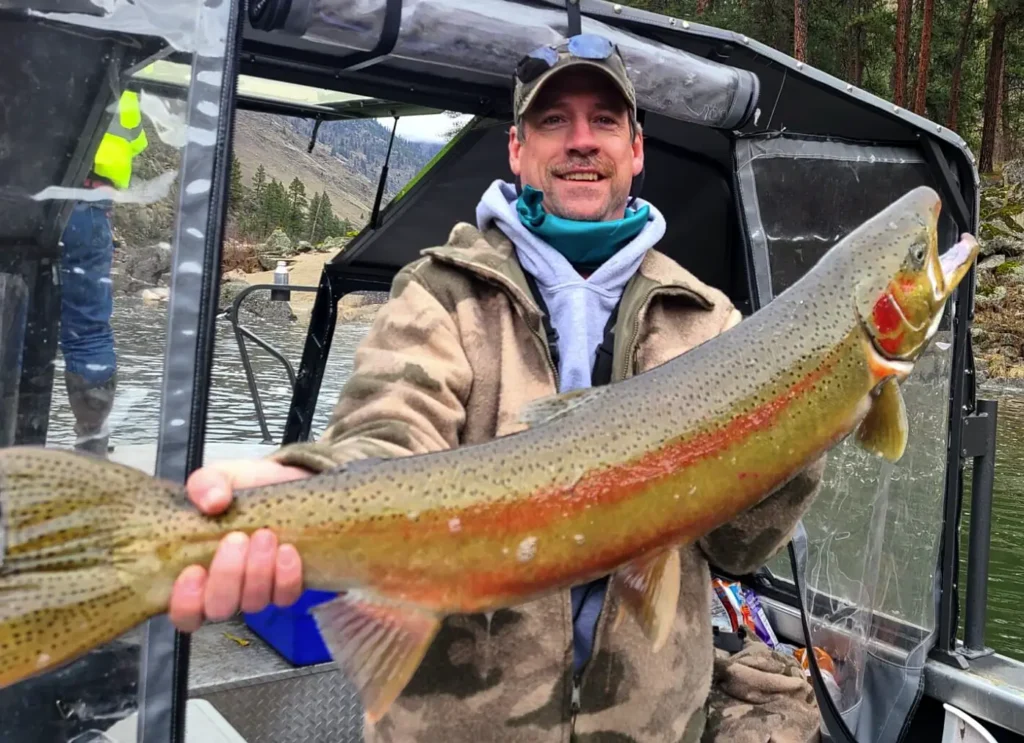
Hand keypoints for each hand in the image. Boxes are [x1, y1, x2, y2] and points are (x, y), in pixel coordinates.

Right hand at [169, 459, 309, 632]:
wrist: (284, 484)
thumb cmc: (241, 491)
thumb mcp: (219, 478)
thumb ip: (205, 484)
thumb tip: (213, 501)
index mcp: (194, 573)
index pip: (182, 612)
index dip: (185, 602)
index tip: (193, 571)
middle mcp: (224, 591)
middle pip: (218, 608)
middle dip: (227, 575)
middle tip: (237, 539)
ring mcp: (256, 592)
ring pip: (253, 602)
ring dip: (258, 571)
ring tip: (264, 536)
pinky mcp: (286, 586)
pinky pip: (286, 596)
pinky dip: (286, 576)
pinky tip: (288, 551)